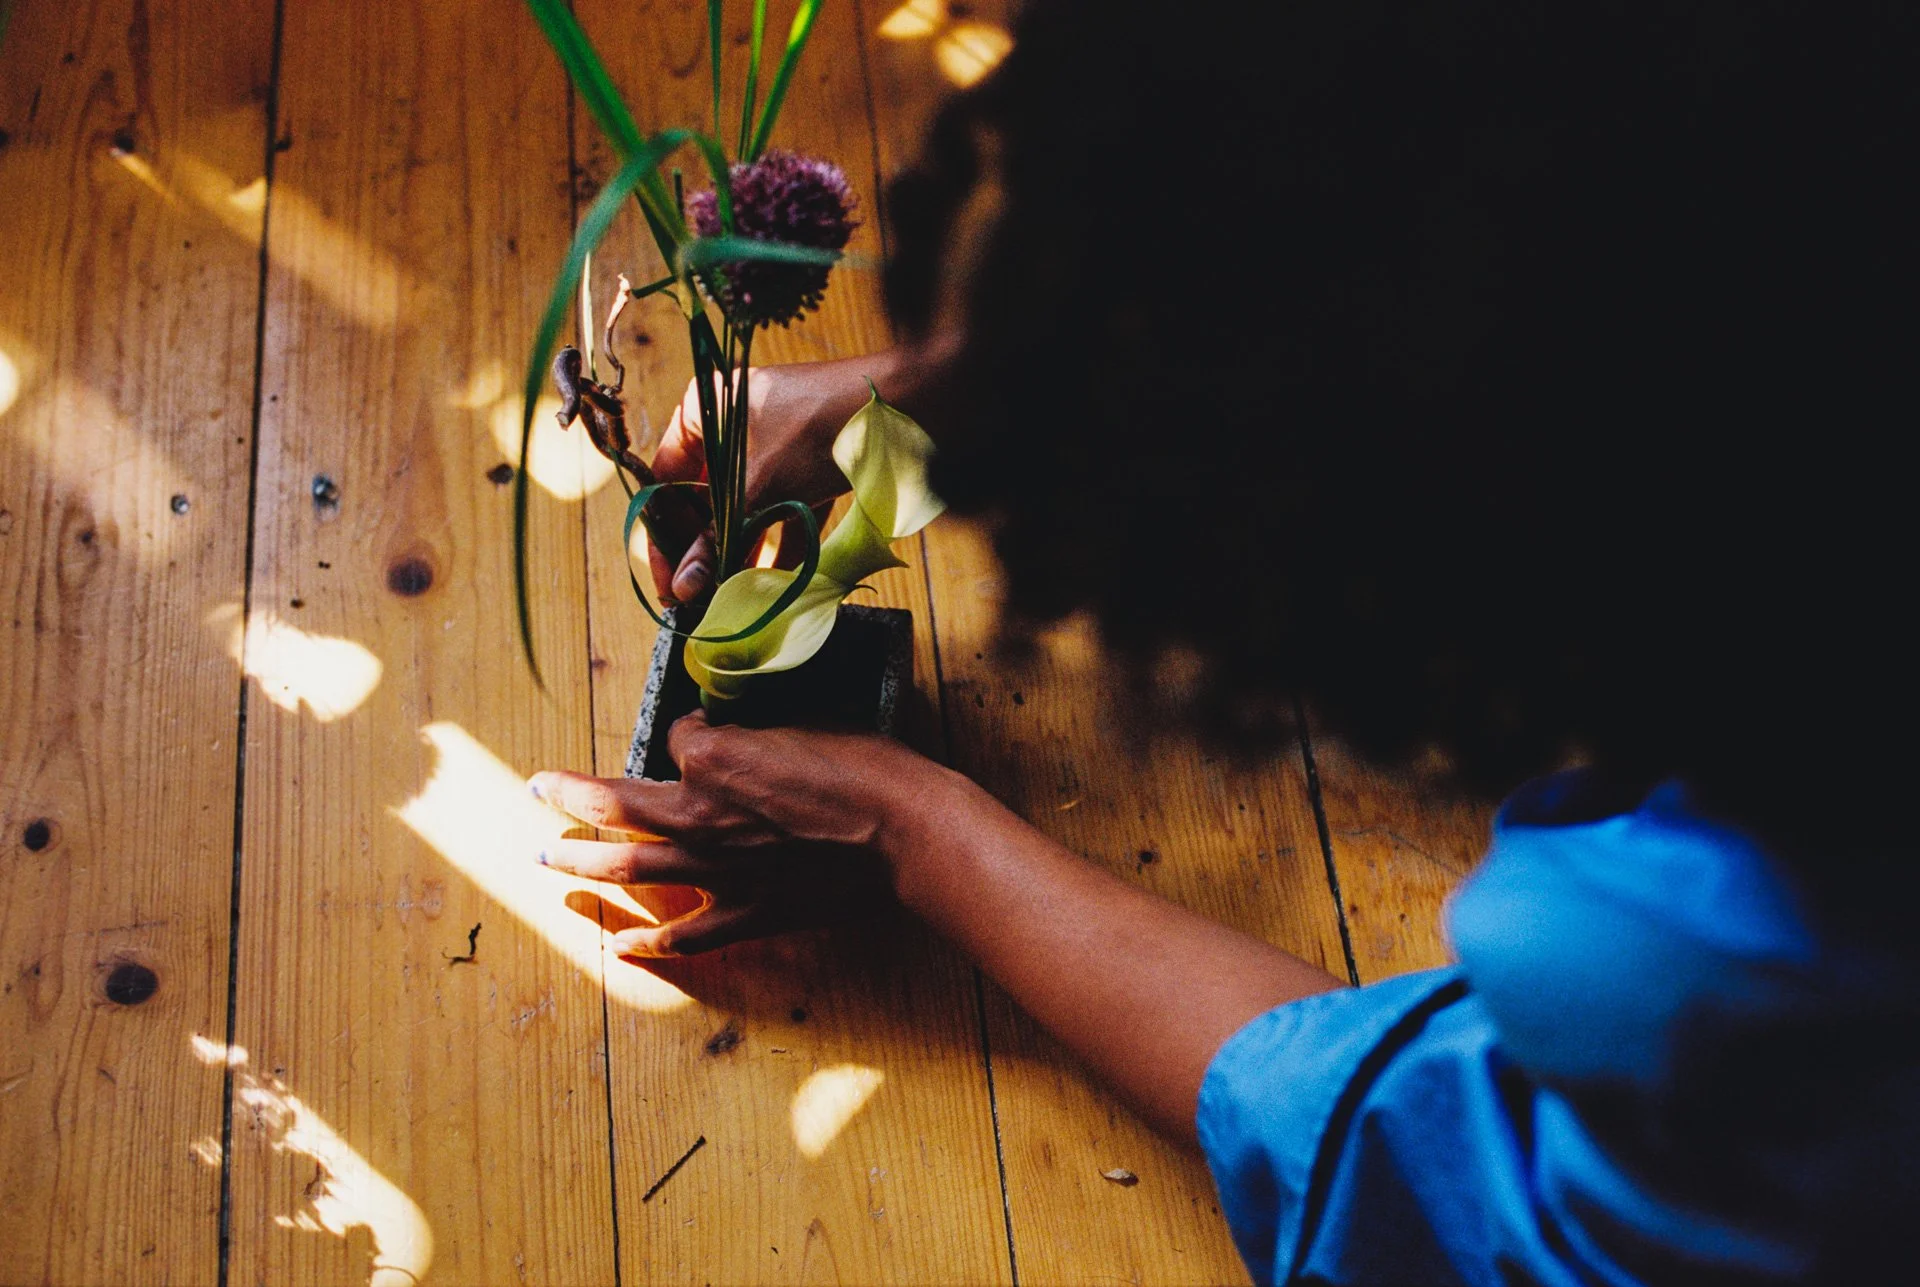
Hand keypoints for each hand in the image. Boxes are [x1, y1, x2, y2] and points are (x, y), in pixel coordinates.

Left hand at [528, 709, 961, 955]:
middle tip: (537, 791)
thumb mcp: (804, 725)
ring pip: (631, 867)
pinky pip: (686, 934)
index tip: (702, 728)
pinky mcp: (748, 912)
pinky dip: (648, 943)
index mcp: (713, 759)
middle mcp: (700, 817)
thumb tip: (726, 739)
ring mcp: (719, 871)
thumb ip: (752, 735)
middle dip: (570, 798)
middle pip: (615, 806)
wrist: (906, 835)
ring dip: (582, 862)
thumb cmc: (865, 770)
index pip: (673, 739)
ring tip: (547, 857)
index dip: (685, 731)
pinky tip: (618, 945)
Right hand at [649, 357, 879, 603]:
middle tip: (698, 599)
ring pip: (745, 509)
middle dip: (705, 551)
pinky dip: (779, 546)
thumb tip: (685, 587)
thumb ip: (719, 537)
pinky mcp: (808, 466)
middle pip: (706, 500)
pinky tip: (771, 587)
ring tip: (730, 599)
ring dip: (740, 554)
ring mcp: (773, 445)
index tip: (669, 583)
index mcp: (705, 409)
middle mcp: (733, 425)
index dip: (665, 537)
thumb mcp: (760, 486)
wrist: (904, 407)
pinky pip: (783, 511)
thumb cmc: (820, 429)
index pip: (667, 482)